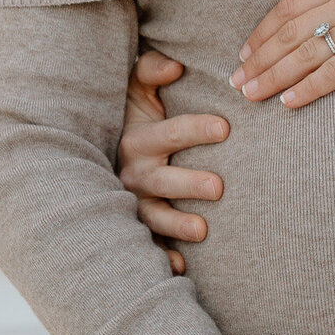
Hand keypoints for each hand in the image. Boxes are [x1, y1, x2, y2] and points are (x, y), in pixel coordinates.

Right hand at [119, 49, 227, 274]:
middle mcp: (134, 174)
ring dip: (177, 224)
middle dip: (188, 182)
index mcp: (137, 140)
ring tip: (203, 230)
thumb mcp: (135, 89)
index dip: (194, 129)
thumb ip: (151, 70)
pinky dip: (164, 258)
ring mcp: (135, 203)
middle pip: (161, 180)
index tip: (225, 128)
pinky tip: (183, 267)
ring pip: (154, 216)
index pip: (167, 134)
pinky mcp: (141, 226)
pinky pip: (150, 246)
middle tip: (219, 187)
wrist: (108, 149)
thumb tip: (175, 66)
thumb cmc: (134, 115)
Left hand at [229, 0, 334, 107]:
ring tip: (251, 96)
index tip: (246, 50)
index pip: (290, 6)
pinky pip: (334, 73)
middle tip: (236, 80)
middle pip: (288, 32)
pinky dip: (308, 88)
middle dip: (257, 58)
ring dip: (273, 77)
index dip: (263, 30)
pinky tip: (289, 102)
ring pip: (303, 54)